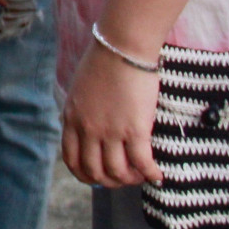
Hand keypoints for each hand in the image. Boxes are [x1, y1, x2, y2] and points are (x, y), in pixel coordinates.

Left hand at [61, 41, 162, 187]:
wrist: (122, 46)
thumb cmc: (105, 60)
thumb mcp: (80, 89)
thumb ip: (81, 111)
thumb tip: (89, 126)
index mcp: (71, 119)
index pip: (72, 160)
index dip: (85, 175)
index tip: (98, 176)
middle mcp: (88, 129)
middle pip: (94, 172)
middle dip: (109, 181)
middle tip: (124, 178)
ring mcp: (110, 132)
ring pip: (118, 172)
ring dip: (131, 180)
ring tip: (141, 175)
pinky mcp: (134, 130)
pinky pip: (141, 163)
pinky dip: (150, 174)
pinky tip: (157, 175)